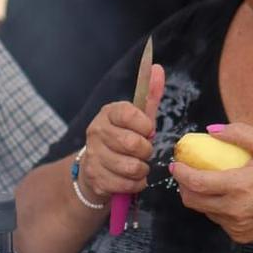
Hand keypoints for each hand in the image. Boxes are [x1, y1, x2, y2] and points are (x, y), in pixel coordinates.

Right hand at [77, 65, 164, 205]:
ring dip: (142, 169)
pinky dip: (136, 184)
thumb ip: (149, 95)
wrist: (94, 168)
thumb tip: (158, 68)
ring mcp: (94, 156)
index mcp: (108, 113)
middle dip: (146, 151)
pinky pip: (127, 184)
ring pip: (132, 167)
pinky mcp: (96, 178)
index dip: (145, 125)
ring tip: (138, 165)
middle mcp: (96, 132)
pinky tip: (131, 178)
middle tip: (144, 152)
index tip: (147, 130)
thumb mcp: (137, 117)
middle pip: (133, 144)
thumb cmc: (122, 139)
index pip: (129, 114)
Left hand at [169, 123, 252, 244]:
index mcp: (240, 186)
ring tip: (209, 183)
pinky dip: (217, 209)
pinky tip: (229, 198)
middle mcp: (235, 210)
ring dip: (201, 197)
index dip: (181, 173)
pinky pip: (219, 221)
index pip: (197, 182)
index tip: (176, 164)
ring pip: (205, 211)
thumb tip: (211, 131)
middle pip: (192, 201)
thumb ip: (239, 133)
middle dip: (184, 186)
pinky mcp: (241, 236)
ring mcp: (237, 226)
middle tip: (187, 174)